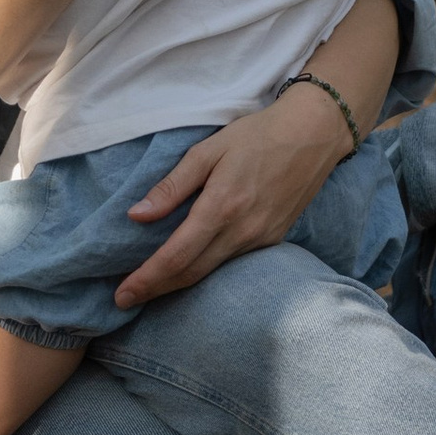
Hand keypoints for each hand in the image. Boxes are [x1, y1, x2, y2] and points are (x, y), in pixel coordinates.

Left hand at [113, 87, 354, 306]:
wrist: (313, 134)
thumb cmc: (257, 135)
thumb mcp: (209, 150)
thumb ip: (172, 185)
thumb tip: (136, 216)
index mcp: (221, 207)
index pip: (176, 256)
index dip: (146, 279)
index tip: (122, 294)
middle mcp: (242, 231)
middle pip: (191, 274)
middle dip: (155, 290)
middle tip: (125, 299)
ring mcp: (260, 239)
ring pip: (211, 272)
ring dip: (178, 284)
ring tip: (150, 287)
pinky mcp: (273, 239)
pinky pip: (231, 262)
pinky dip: (204, 270)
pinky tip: (188, 268)